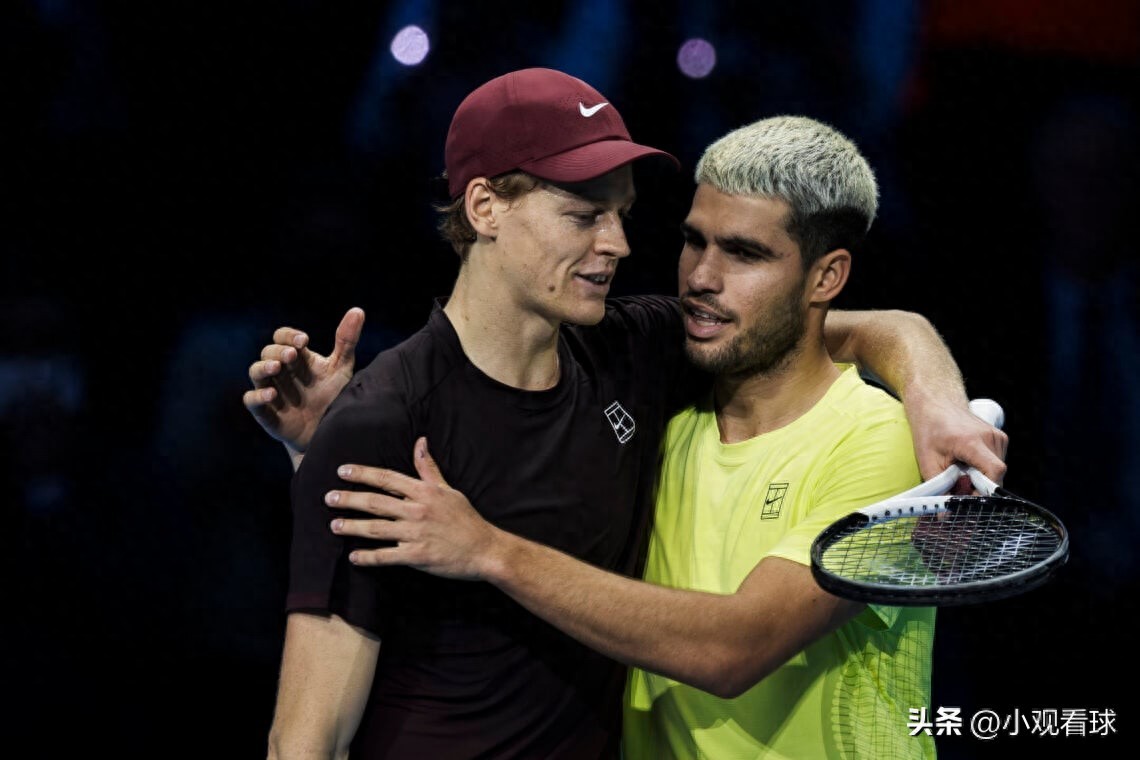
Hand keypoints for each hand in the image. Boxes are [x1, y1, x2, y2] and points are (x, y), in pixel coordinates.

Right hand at [243, 307, 363, 454]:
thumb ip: (347, 341)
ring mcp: (271, 390)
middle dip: (278, 351)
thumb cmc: (333, 396)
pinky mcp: (266, 413)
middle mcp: (281, 372)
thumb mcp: (341, 368)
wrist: (328, 431)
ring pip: (255, 372)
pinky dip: (257, 396)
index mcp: (297, 358)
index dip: (289, 336)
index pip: (283, 338)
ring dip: (263, 367)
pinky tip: (271, 394)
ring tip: (276, 367)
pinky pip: (251, 401)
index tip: (304, 340)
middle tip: (292, 355)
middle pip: (268, 352)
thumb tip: (358, 311)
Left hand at [327, 437, 500, 579]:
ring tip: (333, 525)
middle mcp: (417, 510)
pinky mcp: (416, 556)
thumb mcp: (449, 490)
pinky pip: (386, 556)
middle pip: (375, 502)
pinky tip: (352, 557)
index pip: (386, 478)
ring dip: (351, 526)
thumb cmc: (466, 519)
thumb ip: (429, 468)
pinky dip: (367, 557)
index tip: (342, 471)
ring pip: (375, 529)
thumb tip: (420, 442)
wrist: (484, 549)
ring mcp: (415, 534)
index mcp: (424, 492)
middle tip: (328, 497)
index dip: (362, 473)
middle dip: (348, 499)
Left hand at [905, 395, 1008, 490]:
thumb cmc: (929, 430)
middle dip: (978, 488)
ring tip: (959, 469)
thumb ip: (938, 488)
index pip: (994, 471)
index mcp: (972, 441)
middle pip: (995, 476)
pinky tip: (967, 463)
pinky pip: (996, 464)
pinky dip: (983, 470)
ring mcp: (998, 437)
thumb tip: (944, 515)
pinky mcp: (1000, 439)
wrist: (936, 404)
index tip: (970, 500)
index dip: (986, 491)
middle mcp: (991, 438)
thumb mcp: (928, 461)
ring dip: (980, 479)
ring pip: (996, 473)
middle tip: (957, 487)